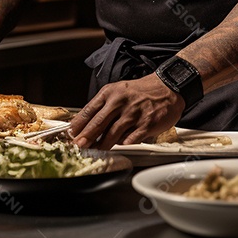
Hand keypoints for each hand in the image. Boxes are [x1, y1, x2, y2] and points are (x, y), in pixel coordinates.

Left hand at [68, 74, 184, 149]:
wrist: (167, 87)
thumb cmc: (139, 92)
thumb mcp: (117, 92)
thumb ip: (103, 108)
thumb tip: (86, 126)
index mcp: (110, 93)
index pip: (89, 110)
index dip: (79, 124)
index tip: (71, 134)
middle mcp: (120, 102)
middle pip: (98, 122)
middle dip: (86, 137)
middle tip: (79, 146)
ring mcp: (134, 113)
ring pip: (113, 133)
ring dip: (103, 144)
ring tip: (97, 150)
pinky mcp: (147, 123)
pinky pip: (132, 138)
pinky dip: (125, 143)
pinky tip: (121, 145)